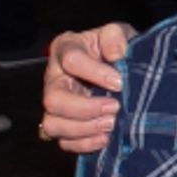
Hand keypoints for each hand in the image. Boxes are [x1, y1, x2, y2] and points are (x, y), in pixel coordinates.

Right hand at [41, 24, 134, 153]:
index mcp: (66, 49)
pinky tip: (105, 138)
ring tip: (111, 124)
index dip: (95, 73)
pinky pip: (63, 142)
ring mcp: (57, 104)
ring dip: (84, 128)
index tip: (119, 82)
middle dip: (85, 108)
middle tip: (115, 108)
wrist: (123, 66)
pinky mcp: (66, 124)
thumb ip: (116, 36)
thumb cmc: (117, 46)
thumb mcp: (119, 33)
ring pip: (53, 124)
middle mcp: (55, 78)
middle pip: (53, 100)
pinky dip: (84, 143)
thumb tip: (116, 55)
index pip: (71, 60)